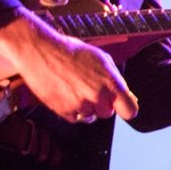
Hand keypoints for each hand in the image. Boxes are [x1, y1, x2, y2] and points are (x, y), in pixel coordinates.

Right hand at [0, 13, 137, 122]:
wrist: (40, 51)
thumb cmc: (72, 52)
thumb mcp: (102, 60)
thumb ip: (116, 80)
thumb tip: (126, 95)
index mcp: (111, 83)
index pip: (130, 110)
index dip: (125, 108)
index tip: (121, 105)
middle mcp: (98, 96)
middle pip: (107, 113)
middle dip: (102, 104)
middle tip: (90, 88)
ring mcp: (80, 105)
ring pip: (90, 116)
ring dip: (85, 106)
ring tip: (74, 87)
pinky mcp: (63, 111)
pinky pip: (75, 118)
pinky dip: (72, 110)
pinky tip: (66, 94)